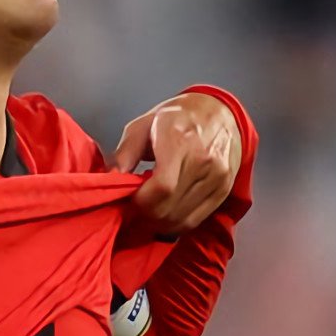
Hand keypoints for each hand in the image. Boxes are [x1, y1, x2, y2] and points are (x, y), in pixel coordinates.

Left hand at [112, 93, 241, 234]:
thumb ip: (124, 154)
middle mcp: (204, 161)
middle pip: (171, 207)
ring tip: (149, 210)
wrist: (218, 112)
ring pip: (183, 219)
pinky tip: (166, 212)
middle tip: (135, 208)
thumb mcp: (142, 125)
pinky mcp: (224, 190)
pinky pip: (196, 220)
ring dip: (160, 222)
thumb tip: (111, 180)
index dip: (141, 201)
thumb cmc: (176, 117)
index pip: (163, 187)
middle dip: (147, 215)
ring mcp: (217, 177)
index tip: (129, 199)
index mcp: (180, 141)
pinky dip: (176, 223)